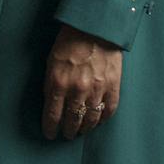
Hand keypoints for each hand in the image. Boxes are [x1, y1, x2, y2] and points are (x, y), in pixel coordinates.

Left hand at [42, 24, 121, 139]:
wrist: (95, 28)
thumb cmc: (69, 41)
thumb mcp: (51, 61)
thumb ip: (50, 83)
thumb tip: (50, 102)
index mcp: (58, 82)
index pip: (53, 114)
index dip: (50, 127)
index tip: (50, 134)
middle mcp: (77, 90)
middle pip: (73, 120)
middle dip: (68, 130)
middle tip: (66, 135)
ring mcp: (97, 89)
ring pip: (91, 119)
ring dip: (85, 128)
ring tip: (81, 131)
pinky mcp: (113, 86)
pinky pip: (109, 110)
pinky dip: (103, 118)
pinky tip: (98, 121)